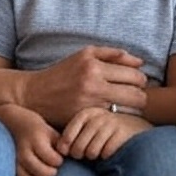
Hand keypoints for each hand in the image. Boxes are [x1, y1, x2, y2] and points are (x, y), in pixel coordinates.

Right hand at [0, 104, 63, 175]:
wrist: (13, 122)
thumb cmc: (38, 129)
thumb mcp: (50, 132)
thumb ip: (60, 144)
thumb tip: (72, 157)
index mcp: (36, 137)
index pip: (49, 156)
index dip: (57, 161)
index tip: (60, 159)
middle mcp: (24, 148)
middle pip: (36, 167)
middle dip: (48, 172)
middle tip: (54, 171)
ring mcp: (15, 157)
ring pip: (24, 175)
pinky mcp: (10, 164)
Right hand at [19, 46, 147, 127]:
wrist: (34, 94)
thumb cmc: (63, 72)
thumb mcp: (85, 55)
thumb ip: (113, 55)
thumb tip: (140, 62)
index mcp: (94, 66)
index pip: (135, 76)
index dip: (141, 81)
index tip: (138, 83)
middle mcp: (93, 85)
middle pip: (136, 96)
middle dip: (141, 97)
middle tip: (136, 97)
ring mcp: (89, 104)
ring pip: (127, 111)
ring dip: (132, 110)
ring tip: (128, 107)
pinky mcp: (84, 119)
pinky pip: (112, 121)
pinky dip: (117, 118)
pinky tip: (115, 115)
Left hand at [58, 106, 151, 159]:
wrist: (136, 126)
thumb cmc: (107, 129)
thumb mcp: (90, 126)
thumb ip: (74, 133)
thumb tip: (59, 150)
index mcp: (88, 113)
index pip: (69, 132)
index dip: (66, 145)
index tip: (66, 151)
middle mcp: (99, 116)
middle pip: (79, 145)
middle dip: (78, 154)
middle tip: (83, 155)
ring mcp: (112, 124)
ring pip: (92, 151)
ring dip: (92, 156)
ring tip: (96, 152)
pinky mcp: (123, 133)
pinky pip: (106, 153)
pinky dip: (106, 156)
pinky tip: (109, 151)